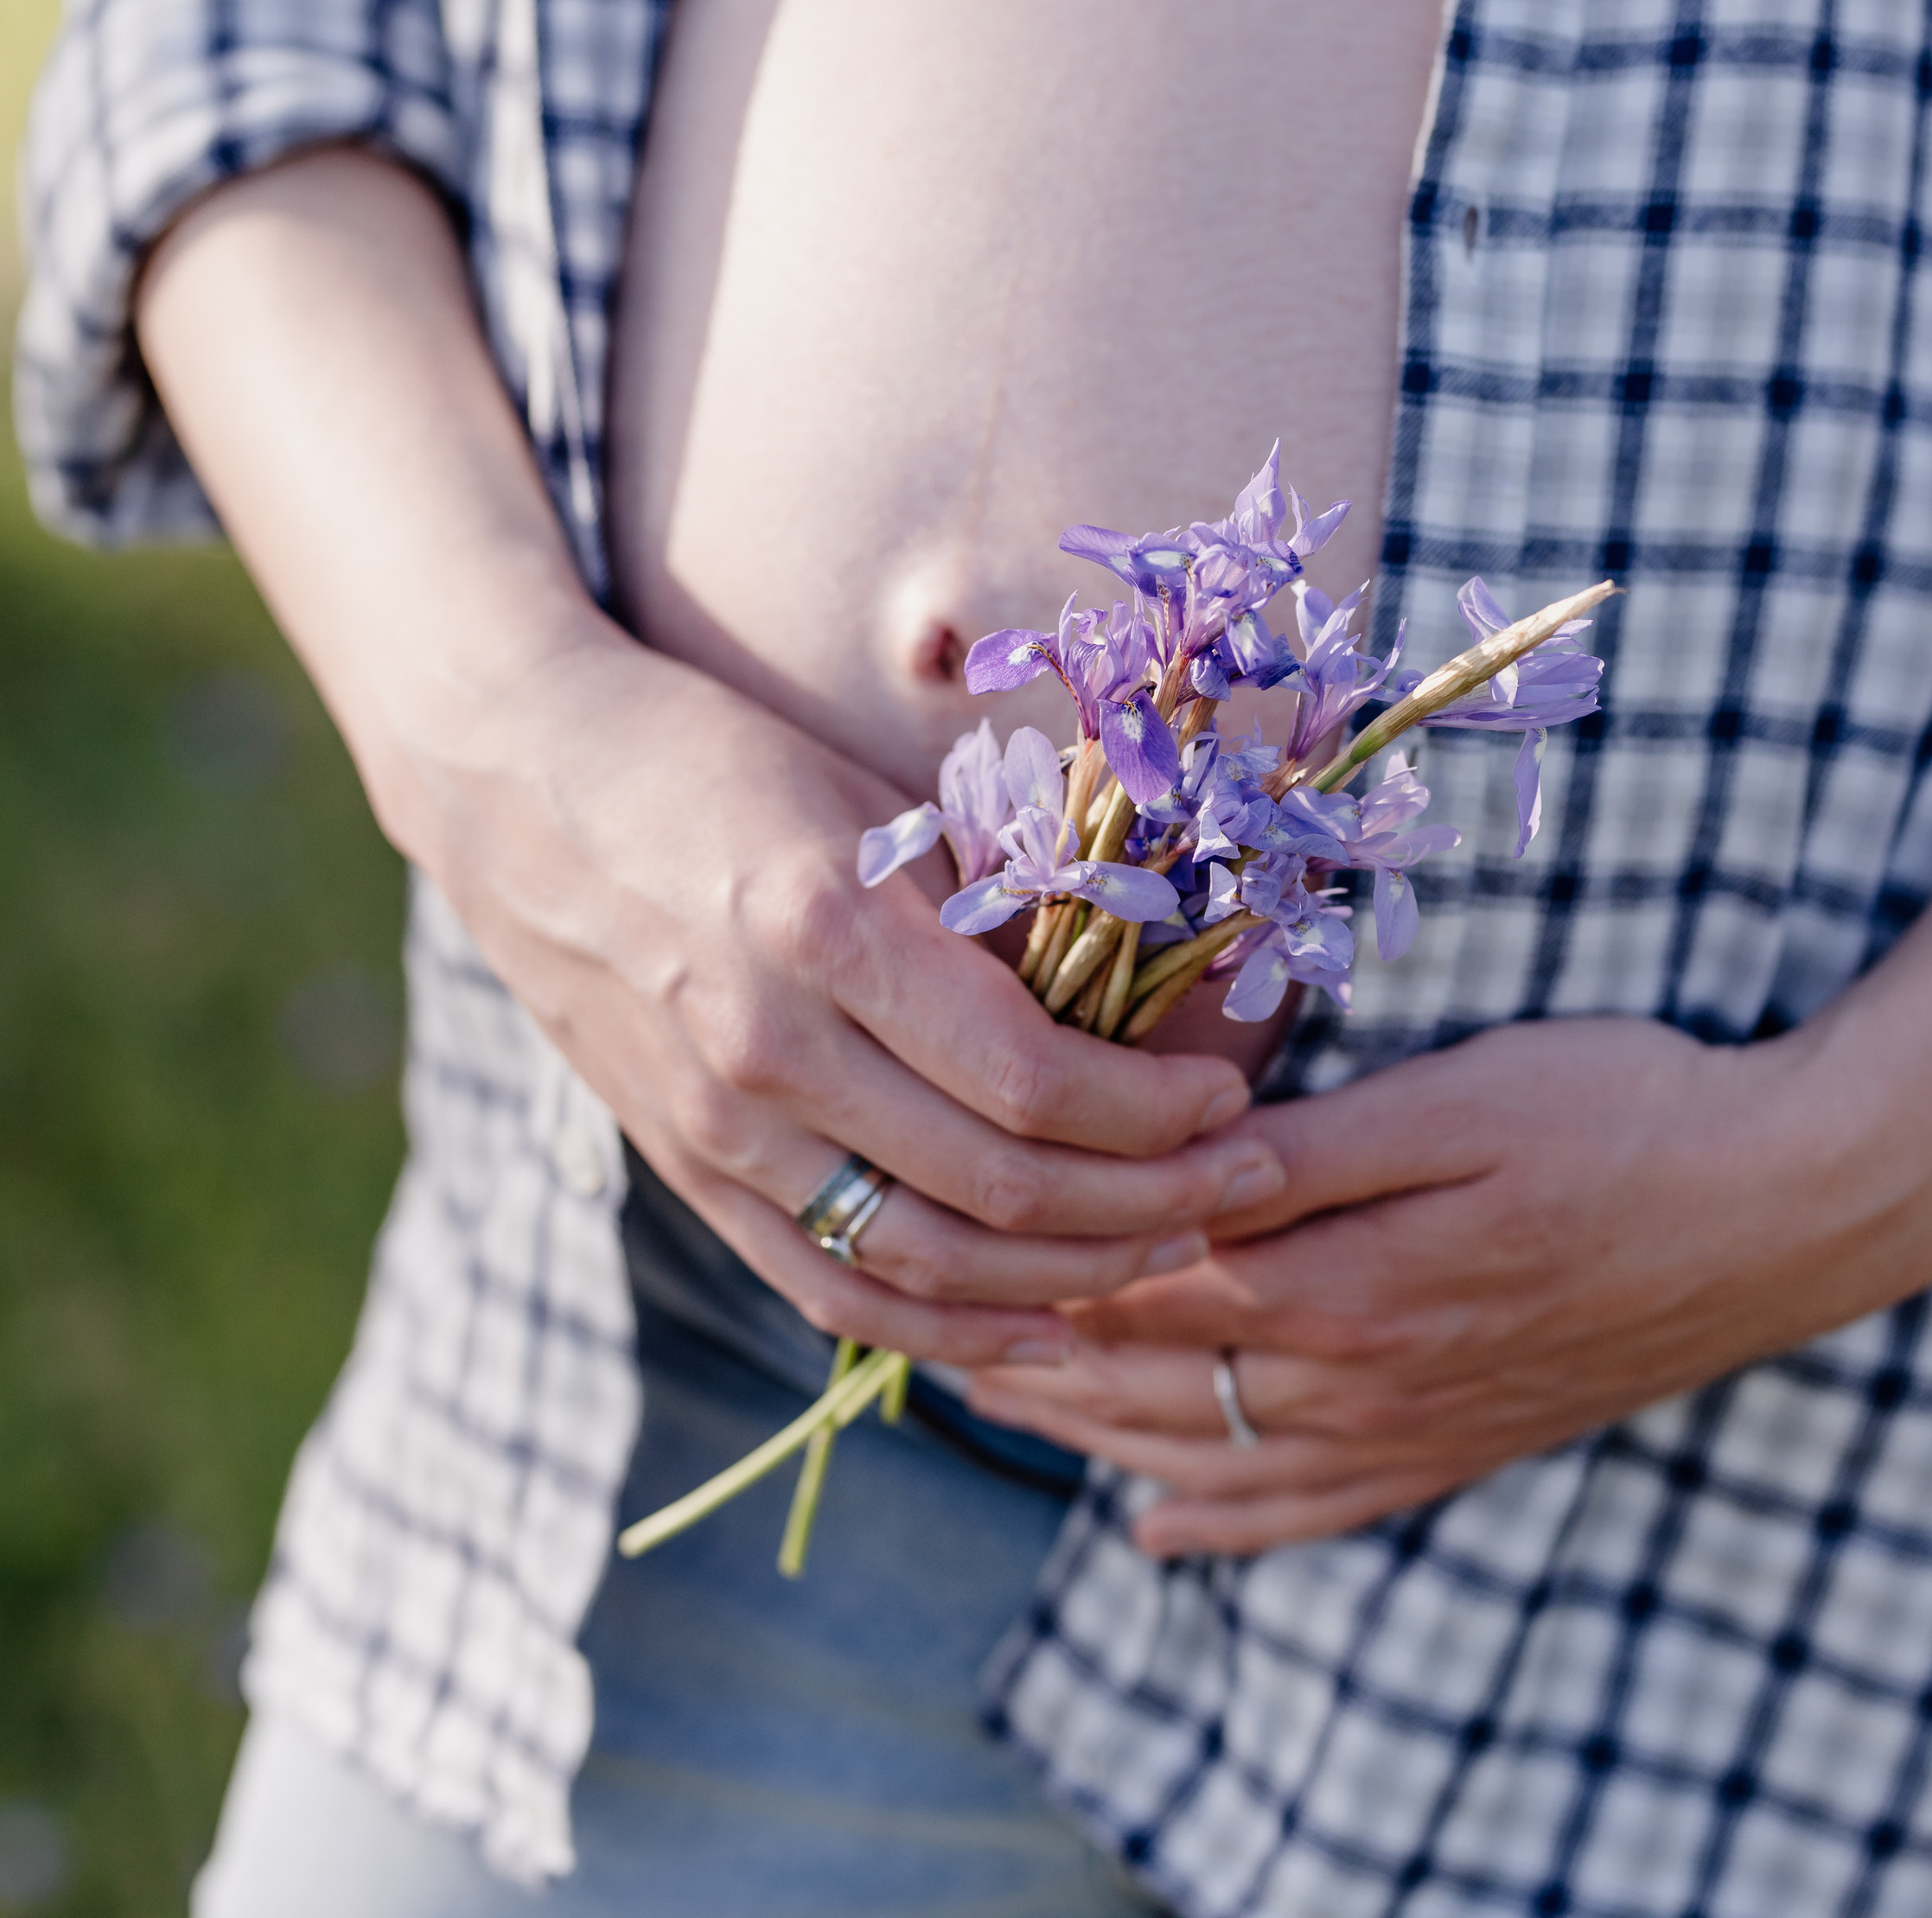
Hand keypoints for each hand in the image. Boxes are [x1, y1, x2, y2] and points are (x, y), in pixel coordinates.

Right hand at [403, 618, 1289, 1364]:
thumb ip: (981, 922)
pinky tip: (1043, 1330)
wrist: (520, 790)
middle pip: (999, 1186)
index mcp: (826, 935)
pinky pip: (833, 1288)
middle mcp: (766, 1051)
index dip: (1153, 1112)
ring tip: (1175, 1250)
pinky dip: (946, 1330)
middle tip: (1245, 1182)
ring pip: (929, 1262)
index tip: (1227, 1099)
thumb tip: (1124, 1018)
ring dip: (1072, 1276)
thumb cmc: (716, 765)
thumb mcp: (863, 810)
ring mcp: (717, 1129)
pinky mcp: (689, 1171)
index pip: (1031, 1078)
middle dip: (1151, 1202)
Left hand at [968, 1011, 1931, 1551]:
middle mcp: (1353, 1378)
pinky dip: (1218, 1523)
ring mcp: (1408, 1429)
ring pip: (1204, 1455)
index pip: (1136, 1287)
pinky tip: (1157, 1532)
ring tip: (999, 1413)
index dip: (1032, 1267)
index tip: (944, 1242)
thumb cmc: (1620, 1113)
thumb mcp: (1458, 1099)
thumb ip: (1304, 1152)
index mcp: (1337, 1279)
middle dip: (1027, 1359)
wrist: (1788, 1208)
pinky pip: (1307, 1512)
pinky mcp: (1458, 1446)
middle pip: (1148, 1382)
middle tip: (922, 1333)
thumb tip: (1174, 1174)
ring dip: (1088, 1435)